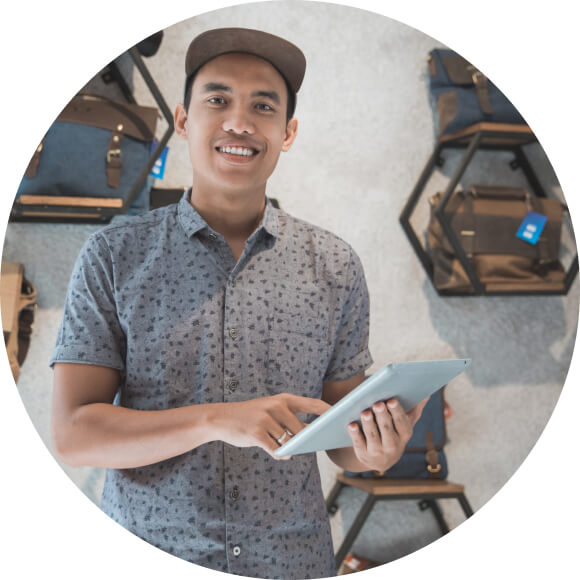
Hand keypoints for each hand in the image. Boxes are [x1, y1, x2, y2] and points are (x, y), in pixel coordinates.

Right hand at [210, 393, 330, 458]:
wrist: (222, 418)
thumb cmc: (252, 415)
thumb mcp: (272, 409)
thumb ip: (291, 418)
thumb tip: (311, 434)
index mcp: (284, 399)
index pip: (313, 404)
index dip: (329, 412)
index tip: (342, 419)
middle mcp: (277, 406)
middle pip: (302, 429)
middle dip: (305, 440)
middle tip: (309, 445)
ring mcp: (266, 420)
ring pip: (288, 441)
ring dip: (288, 447)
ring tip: (281, 444)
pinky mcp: (257, 434)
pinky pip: (276, 450)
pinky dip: (279, 453)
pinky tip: (278, 452)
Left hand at [347, 397, 428, 472]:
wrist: (381, 460)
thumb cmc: (394, 434)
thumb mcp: (405, 424)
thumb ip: (414, 409)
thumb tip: (426, 394)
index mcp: (404, 434)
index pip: (402, 423)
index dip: (397, 412)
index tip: (392, 401)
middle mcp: (393, 445)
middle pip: (387, 429)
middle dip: (382, 416)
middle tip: (378, 404)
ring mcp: (378, 451)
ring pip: (373, 436)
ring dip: (369, 424)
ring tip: (365, 412)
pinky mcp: (364, 454)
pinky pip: (359, 444)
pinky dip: (355, 435)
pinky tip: (351, 425)